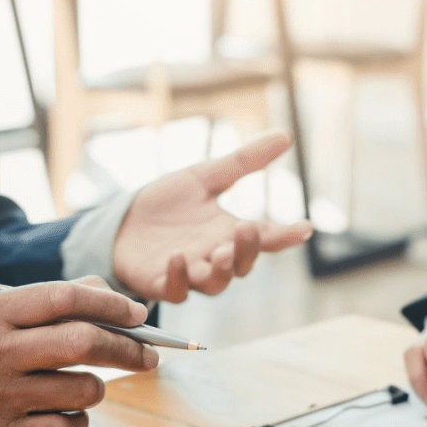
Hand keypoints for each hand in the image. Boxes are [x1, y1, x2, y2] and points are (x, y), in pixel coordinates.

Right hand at [0, 278, 157, 426]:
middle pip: (82, 343)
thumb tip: (122, 304)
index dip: (109, 305)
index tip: (138, 315)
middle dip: (126, 349)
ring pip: (85, 390)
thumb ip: (61, 301)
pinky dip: (80, 420)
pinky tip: (64, 412)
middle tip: (148, 356)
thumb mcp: (9, 315)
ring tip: (83, 386)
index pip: (63, 298)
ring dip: (98, 388)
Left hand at [112, 131, 312, 301]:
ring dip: (221, 270)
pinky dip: (179, 277)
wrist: (122, 220)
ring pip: (214, 284)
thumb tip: (285, 136)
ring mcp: (189, 273)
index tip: (304, 228)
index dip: (285, 235)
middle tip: (248, 230)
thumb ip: (243, 162)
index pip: (264, 237)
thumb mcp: (205, 176)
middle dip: (248, 251)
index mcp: (228, 233)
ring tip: (220, 252)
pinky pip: (175, 289)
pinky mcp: (160, 282)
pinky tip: (178, 257)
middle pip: (241, 264)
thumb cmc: (167, 203)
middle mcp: (214, 257)